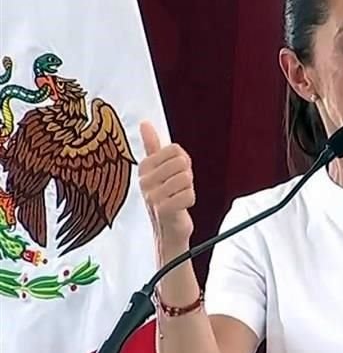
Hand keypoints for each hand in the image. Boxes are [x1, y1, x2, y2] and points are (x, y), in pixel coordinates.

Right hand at [138, 121, 194, 249]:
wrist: (167, 229)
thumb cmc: (165, 197)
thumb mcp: (158, 170)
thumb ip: (152, 146)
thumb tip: (145, 123)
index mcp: (144, 167)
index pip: (175, 149)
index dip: (183, 161)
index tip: (175, 173)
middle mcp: (144, 180)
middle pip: (182, 163)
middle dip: (187, 176)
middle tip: (179, 187)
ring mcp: (152, 196)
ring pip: (186, 178)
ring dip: (188, 189)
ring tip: (179, 196)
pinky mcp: (162, 209)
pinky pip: (189, 195)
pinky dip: (190, 200)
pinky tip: (181, 206)